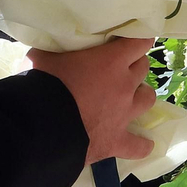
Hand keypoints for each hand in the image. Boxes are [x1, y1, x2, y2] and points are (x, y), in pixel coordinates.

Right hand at [29, 37, 157, 164]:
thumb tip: (55, 45)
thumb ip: (57, 48)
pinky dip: (141, 145)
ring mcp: (123, 114)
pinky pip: (138, 145)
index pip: (139, 42)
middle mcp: (124, 85)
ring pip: (147, 99)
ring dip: (140, 95)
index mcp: (111, 61)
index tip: (128, 40)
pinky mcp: (116, 141)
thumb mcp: (43, 55)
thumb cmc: (40, 84)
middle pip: (142, 68)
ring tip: (130, 96)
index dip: (136, 40)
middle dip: (134, 64)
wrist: (39, 126)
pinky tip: (144, 144)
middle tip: (119, 67)